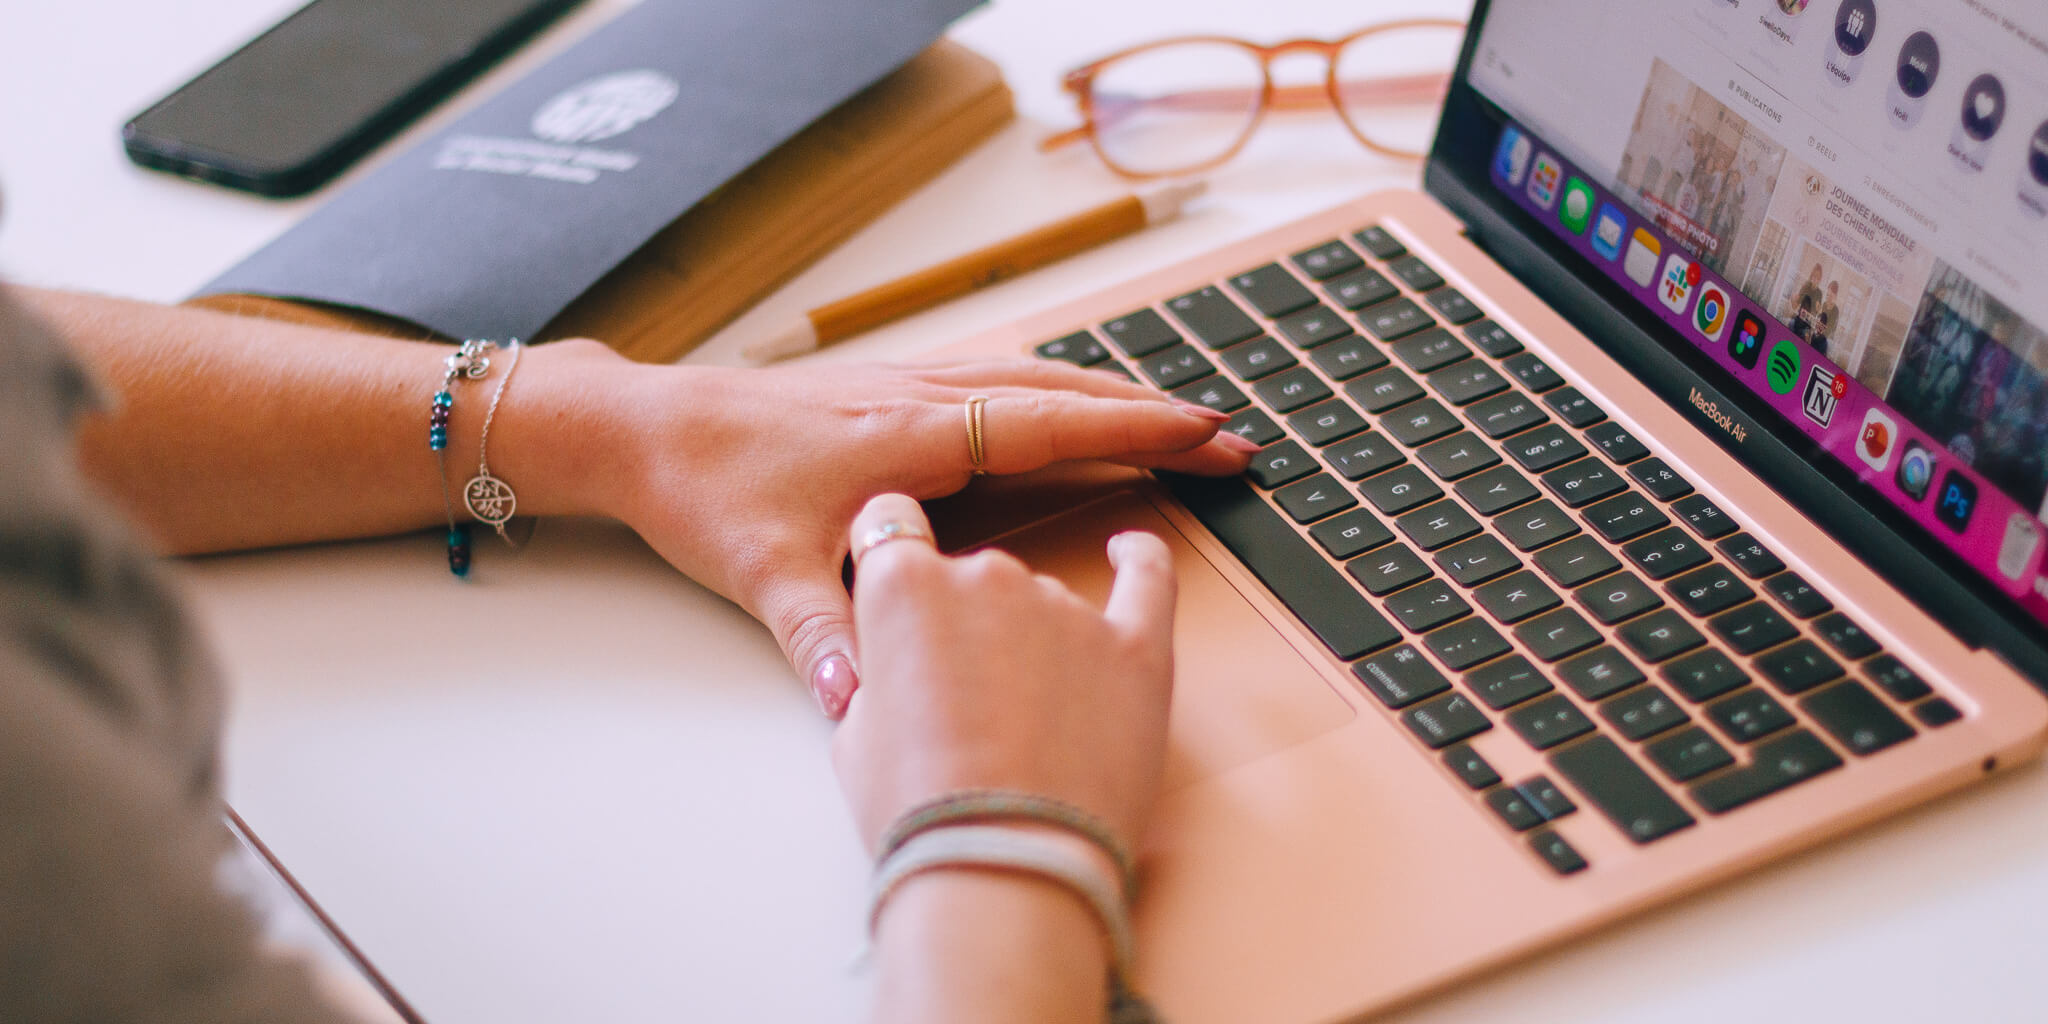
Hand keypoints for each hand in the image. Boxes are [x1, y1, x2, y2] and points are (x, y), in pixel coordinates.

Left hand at [605, 357, 1249, 718]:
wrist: (643, 426)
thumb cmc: (707, 488)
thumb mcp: (766, 575)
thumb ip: (829, 642)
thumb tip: (870, 708)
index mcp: (912, 436)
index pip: (1054, 424)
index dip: (1140, 430)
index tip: (1212, 436)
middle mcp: (920, 395)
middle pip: (1064, 389)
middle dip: (1152, 409)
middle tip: (1228, 434)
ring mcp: (904, 381)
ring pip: (1032, 373)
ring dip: (1108, 390)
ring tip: (1172, 415)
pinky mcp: (884, 385)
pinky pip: (996, 374)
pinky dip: (1054, 385)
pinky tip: (1064, 401)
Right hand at [831, 493, 1176, 853]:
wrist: (1003, 868)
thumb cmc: (923, 813)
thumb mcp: (855, 735)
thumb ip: (880, 673)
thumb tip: (900, 669)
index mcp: (907, 586)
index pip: (891, 524)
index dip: (890, 557)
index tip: (900, 586)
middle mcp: (988, 576)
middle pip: (973, 577)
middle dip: (967, 631)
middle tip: (965, 712)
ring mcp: (1067, 608)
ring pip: (1044, 600)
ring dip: (1036, 644)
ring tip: (1028, 730)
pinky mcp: (1136, 647)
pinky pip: (1148, 578)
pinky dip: (1141, 561)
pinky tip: (1129, 552)